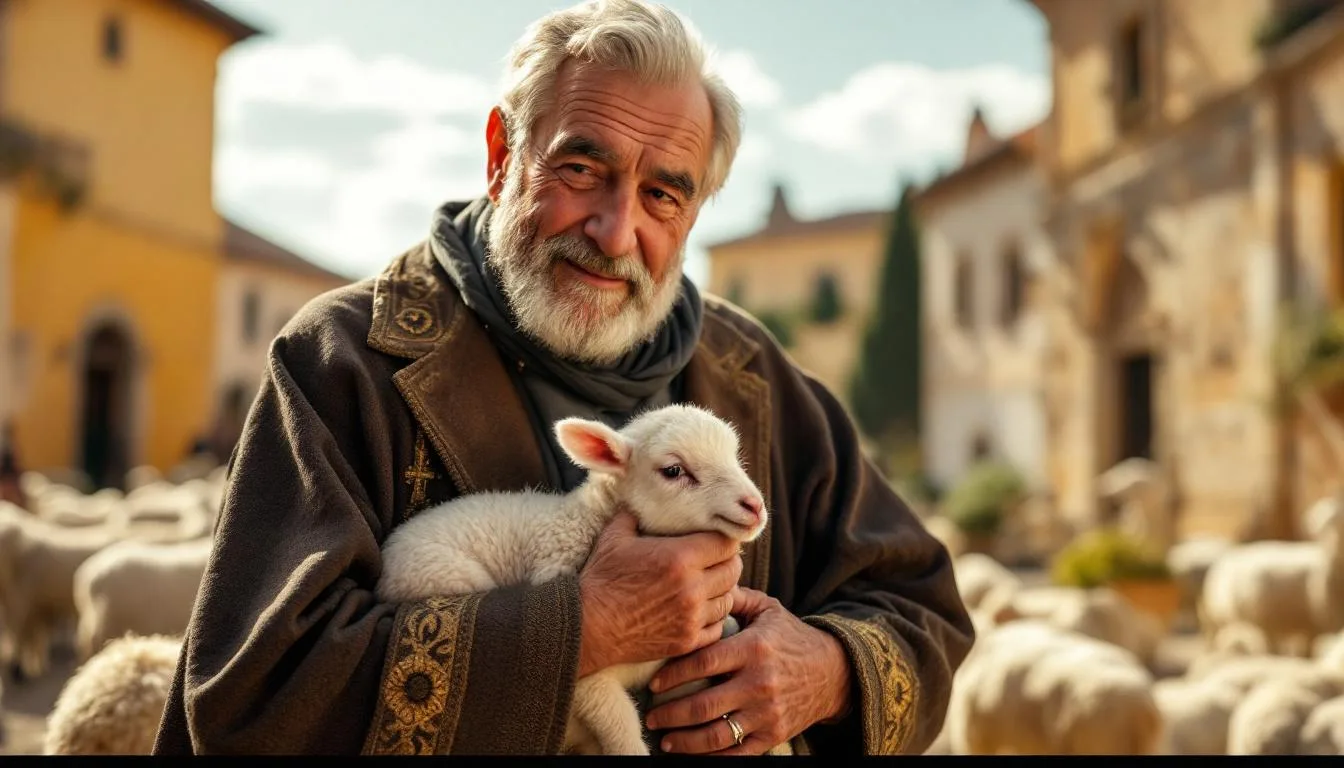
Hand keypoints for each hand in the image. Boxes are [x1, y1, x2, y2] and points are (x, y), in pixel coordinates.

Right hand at [577, 511, 741, 676]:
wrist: (588, 625)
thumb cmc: (601, 579)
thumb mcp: (615, 536)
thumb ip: (636, 515)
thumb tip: (643, 498)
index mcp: (680, 557)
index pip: (726, 543)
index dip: (722, 540)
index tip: (712, 541)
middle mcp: (693, 587)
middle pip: (734, 570)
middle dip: (725, 563)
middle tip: (712, 562)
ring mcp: (692, 617)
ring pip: (729, 599)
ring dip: (721, 591)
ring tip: (706, 586)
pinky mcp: (688, 640)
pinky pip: (719, 626)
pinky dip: (713, 618)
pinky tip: (698, 610)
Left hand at [643, 586, 852, 754]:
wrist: (833, 672)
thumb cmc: (791, 637)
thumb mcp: (768, 610)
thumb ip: (735, 598)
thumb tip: (703, 583)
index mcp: (753, 648)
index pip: (704, 662)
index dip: (674, 675)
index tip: (654, 684)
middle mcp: (759, 683)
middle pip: (704, 705)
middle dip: (670, 714)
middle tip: (651, 715)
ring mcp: (767, 713)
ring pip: (717, 735)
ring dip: (684, 742)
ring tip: (664, 740)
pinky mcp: (774, 734)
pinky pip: (737, 753)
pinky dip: (711, 757)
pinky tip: (692, 753)